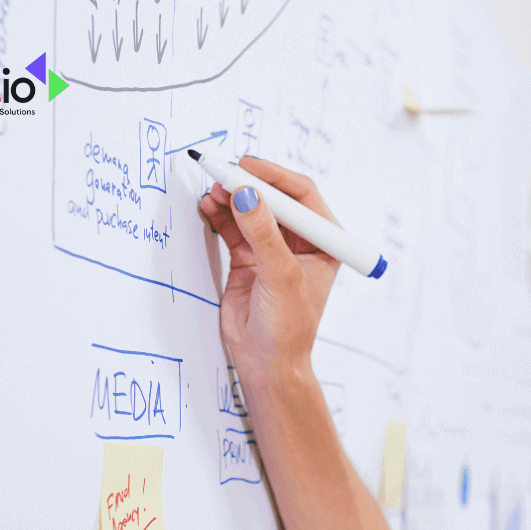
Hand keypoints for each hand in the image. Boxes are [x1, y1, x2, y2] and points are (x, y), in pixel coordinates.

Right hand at [197, 157, 340, 381]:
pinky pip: (232, 226)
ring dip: (230, 198)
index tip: (248, 168)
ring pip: (250, 209)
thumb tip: (246, 196)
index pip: (301, 195)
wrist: (266, 361)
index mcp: (322, 242)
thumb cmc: (289, 328)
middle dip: (248, 184)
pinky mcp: (247, 258)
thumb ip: (263, 234)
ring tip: (212, 192)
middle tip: (224, 175)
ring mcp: (271, 248)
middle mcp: (299, 241)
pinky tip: (208, 207)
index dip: (274, 177)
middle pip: (273, 197)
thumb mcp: (281, 276)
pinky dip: (219, 215)